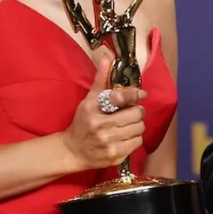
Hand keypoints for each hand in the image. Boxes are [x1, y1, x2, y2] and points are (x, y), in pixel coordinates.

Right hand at [60, 55, 146, 171]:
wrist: (72, 151)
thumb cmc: (83, 122)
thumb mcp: (89, 100)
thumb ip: (101, 79)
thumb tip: (107, 57)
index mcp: (94, 109)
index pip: (122, 97)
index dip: (135, 94)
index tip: (141, 94)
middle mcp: (101, 127)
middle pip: (136, 114)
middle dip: (136, 112)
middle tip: (131, 113)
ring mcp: (108, 143)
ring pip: (139, 129)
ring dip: (136, 126)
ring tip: (127, 125)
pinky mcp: (115, 156)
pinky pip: (137, 143)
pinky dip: (134, 139)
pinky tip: (124, 137)